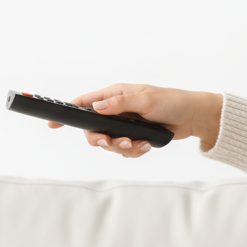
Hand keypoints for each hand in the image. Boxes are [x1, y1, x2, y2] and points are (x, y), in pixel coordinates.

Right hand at [46, 83, 223, 156]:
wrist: (193, 117)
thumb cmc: (172, 101)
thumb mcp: (146, 100)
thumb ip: (121, 104)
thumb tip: (97, 106)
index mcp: (115, 95)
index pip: (84, 103)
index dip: (68, 112)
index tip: (53, 123)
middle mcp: (116, 110)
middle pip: (94, 130)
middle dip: (102, 140)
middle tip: (114, 142)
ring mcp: (125, 125)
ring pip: (110, 143)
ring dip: (122, 147)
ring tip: (139, 143)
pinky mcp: (135, 137)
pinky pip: (125, 150)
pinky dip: (134, 151)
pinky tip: (147, 145)